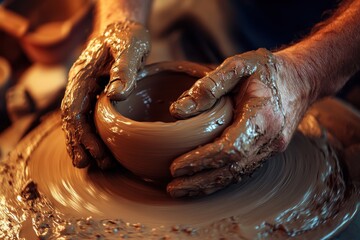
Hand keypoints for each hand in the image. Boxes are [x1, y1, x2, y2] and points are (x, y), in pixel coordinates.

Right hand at [61, 21, 149, 168]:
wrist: (124, 32)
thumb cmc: (127, 38)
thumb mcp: (129, 46)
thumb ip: (124, 68)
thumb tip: (116, 94)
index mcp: (83, 74)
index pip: (75, 108)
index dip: (81, 133)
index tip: (94, 152)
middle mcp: (80, 85)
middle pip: (74, 119)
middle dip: (82, 143)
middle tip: (95, 164)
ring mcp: (87, 92)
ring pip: (79, 122)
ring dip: (84, 144)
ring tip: (94, 165)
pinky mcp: (96, 97)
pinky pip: (89, 119)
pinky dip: (91, 136)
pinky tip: (98, 151)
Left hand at [167, 48, 312, 196]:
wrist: (302, 79)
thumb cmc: (268, 70)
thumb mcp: (239, 65)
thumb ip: (209, 86)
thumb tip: (178, 110)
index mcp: (263, 115)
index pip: (229, 148)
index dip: (201, 160)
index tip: (176, 167)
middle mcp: (271, 138)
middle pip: (232, 168)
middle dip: (200, 181)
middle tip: (172, 188)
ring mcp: (272, 148)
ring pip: (237, 174)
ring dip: (208, 185)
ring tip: (181, 190)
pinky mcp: (269, 151)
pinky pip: (243, 170)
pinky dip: (221, 179)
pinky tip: (202, 183)